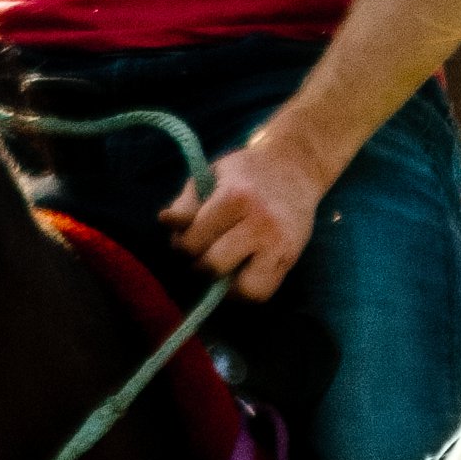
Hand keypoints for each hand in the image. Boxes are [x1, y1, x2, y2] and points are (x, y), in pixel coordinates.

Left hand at [162, 124, 333, 302]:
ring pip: (243, 289)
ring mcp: (278, 244)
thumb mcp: (210, 175)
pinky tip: (241, 274)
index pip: (193, 242)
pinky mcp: (291, 258)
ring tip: (224, 269)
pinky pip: (264, 292)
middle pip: (213, 266)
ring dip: (227, 285)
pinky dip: (246, 291)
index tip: (187, 237)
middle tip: (204, 253)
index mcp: (236, 198)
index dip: (182, 244)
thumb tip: (165, 222)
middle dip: (201, 264)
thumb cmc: (245, 172)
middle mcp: (260, 223)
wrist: (295, 167)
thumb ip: (186, 203)